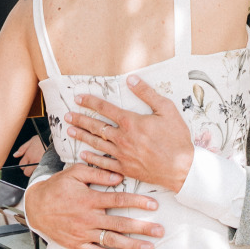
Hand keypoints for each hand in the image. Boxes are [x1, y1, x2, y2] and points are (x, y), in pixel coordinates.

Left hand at [12, 135, 47, 172]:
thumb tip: (15, 155)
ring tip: (36, 165)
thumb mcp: (30, 141)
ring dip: (33, 171)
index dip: (23, 164)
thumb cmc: (41, 141)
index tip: (27, 161)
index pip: (21, 165)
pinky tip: (41, 167)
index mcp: (28, 155)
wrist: (52, 141)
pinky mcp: (46, 167)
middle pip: (26, 172)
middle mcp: (33, 161)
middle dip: (27, 170)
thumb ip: (22, 149)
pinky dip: (39, 172)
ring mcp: (40, 165)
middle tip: (31, 165)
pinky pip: (40, 173)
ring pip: (33, 174)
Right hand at [21, 163, 161, 248]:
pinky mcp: (77, 244)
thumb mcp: (74, 173)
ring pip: (111, 240)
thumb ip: (96, 173)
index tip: (154, 204)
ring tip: (149, 248)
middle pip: (120, 224)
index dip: (137, 201)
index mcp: (89, 199)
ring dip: (132, 245)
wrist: (35, 207)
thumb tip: (118, 176)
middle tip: (160, 231)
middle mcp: (88, 218)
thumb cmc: (58, 187)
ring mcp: (83, 233)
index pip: (118, 200)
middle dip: (142, 228)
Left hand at [65, 76, 194, 191]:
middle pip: (96, 126)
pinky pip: (103, 163)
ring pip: (96, 143)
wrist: (182, 168)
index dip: (90, 102)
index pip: (106, 108)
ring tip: (70, 131)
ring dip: (82, 136)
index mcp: (131, 122)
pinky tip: (83, 154)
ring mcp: (122, 154)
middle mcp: (123, 138)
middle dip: (80, 119)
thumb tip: (132, 79)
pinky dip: (91, 158)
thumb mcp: (167, 110)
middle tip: (67, 115)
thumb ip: (148, 93)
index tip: (79, 98)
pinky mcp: (125, 168)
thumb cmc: (176, 139)